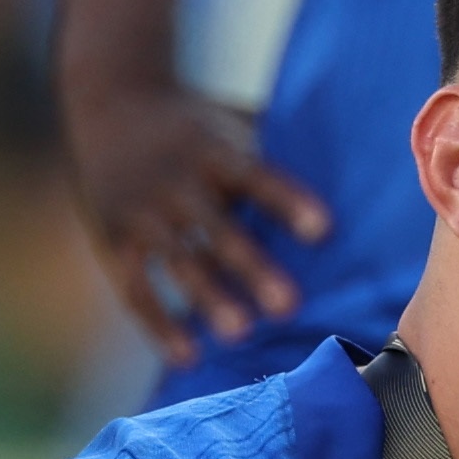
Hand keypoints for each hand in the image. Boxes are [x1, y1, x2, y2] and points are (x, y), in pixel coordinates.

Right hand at [65, 69, 332, 363]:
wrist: (109, 99)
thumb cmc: (192, 123)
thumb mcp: (228, 122)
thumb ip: (271, 153)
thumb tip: (349, 179)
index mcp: (211, 148)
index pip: (255, 176)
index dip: (287, 202)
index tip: (324, 231)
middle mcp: (174, 179)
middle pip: (217, 227)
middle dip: (252, 267)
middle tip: (291, 306)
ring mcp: (141, 211)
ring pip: (178, 261)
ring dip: (209, 299)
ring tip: (242, 335)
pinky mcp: (113, 239)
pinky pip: (136, 287)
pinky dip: (159, 324)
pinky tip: (189, 358)